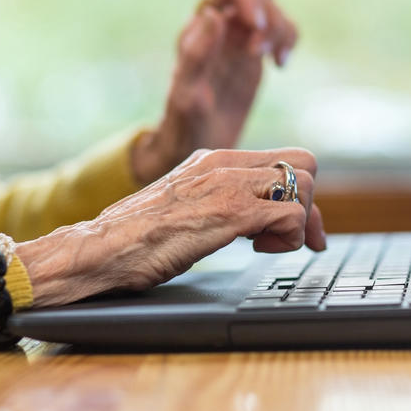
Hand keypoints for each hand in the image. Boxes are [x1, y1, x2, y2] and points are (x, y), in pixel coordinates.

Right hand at [17, 148, 324, 306]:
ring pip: (305, 186)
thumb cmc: (134, 237)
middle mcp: (224, 163)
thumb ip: (216, 200)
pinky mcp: (230, 212)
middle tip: (297, 239)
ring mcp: (228, 185)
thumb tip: (250, 221)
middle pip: (304, 163)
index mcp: (213, 159)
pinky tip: (259, 251)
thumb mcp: (184, 206)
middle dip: (309, 204)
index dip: (298, 195)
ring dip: (299, 224)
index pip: (282, 159)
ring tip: (265, 246)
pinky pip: (291, 214)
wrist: (100, 247)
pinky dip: (289, 239)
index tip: (296, 229)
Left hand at [132, 0, 298, 184]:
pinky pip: (280, 30)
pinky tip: (281, 66)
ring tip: (274, 61)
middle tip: (260, 53)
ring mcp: (238, 40)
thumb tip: (214, 14)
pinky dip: (289, 39)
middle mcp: (219, 28)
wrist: (196, 149)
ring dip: (280, 27)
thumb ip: (197, 55)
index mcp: (198, 29)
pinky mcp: (255, 55)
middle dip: (266, 15)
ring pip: (270, 8)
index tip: (255, 27)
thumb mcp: (187, 95)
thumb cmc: (184, 126)